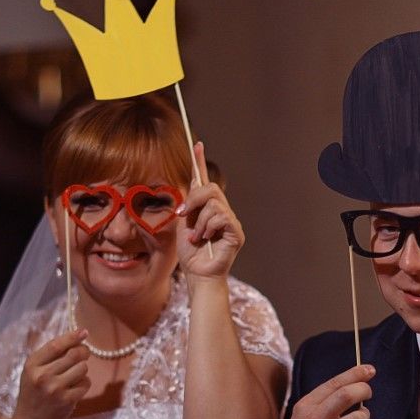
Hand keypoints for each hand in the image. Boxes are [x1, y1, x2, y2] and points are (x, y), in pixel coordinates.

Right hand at [13, 329, 90, 418]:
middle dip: (83, 352)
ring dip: (83, 370)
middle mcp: (42, 375)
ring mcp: (55, 389)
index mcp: (32, 365)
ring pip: (83, 368)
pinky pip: (86, 383)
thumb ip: (50, 356)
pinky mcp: (67, 400)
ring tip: (74, 376)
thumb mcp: (33, 372)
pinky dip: (84, 384)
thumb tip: (77, 338)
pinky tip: (74, 389)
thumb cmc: (34, 394)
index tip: (84, 332)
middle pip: (74, 354)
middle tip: (84, 353)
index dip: (72, 337)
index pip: (56, 345)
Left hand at [176, 141, 243, 280]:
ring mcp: (231, 222)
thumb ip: (189, 204)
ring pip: (214, 204)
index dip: (200, 162)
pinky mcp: (236, 232)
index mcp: (208, 209)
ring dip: (199, 221)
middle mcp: (222, 212)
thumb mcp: (183, 223)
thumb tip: (193, 182)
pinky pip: (221, 217)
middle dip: (194, 199)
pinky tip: (204, 240)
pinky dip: (207, 228)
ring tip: (196, 237)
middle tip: (183, 213)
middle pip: (211, 188)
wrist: (197, 275)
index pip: (205, 181)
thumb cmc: (190, 253)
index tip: (196, 144)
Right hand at [274, 364, 375, 418]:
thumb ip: (325, 399)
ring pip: (360, 417)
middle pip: (348, 395)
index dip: (355, 374)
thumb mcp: (304, 414)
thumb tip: (356, 381)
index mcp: (306, 406)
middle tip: (367, 393)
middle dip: (364, 390)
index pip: (334, 383)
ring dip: (365, 416)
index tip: (369, 369)